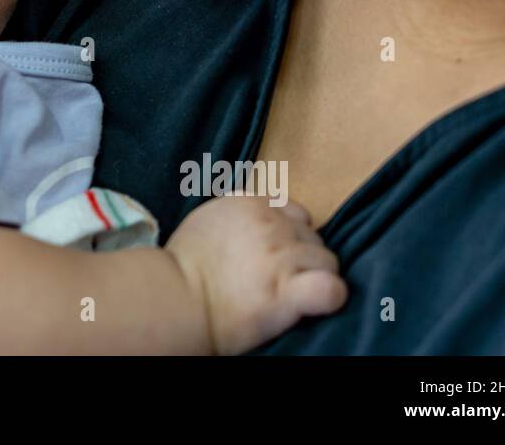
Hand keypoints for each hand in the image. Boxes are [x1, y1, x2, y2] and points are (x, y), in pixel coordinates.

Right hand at [165, 194, 346, 354]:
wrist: (172, 300)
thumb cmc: (182, 267)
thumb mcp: (207, 219)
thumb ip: (238, 213)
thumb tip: (261, 221)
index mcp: (250, 202)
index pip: (296, 213)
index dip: (290, 236)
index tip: (274, 256)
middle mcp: (270, 224)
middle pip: (313, 238)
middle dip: (301, 258)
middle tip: (275, 280)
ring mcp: (281, 256)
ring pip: (327, 262)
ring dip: (312, 278)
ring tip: (286, 296)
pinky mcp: (287, 292)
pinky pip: (332, 289)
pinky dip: (330, 296)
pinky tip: (314, 303)